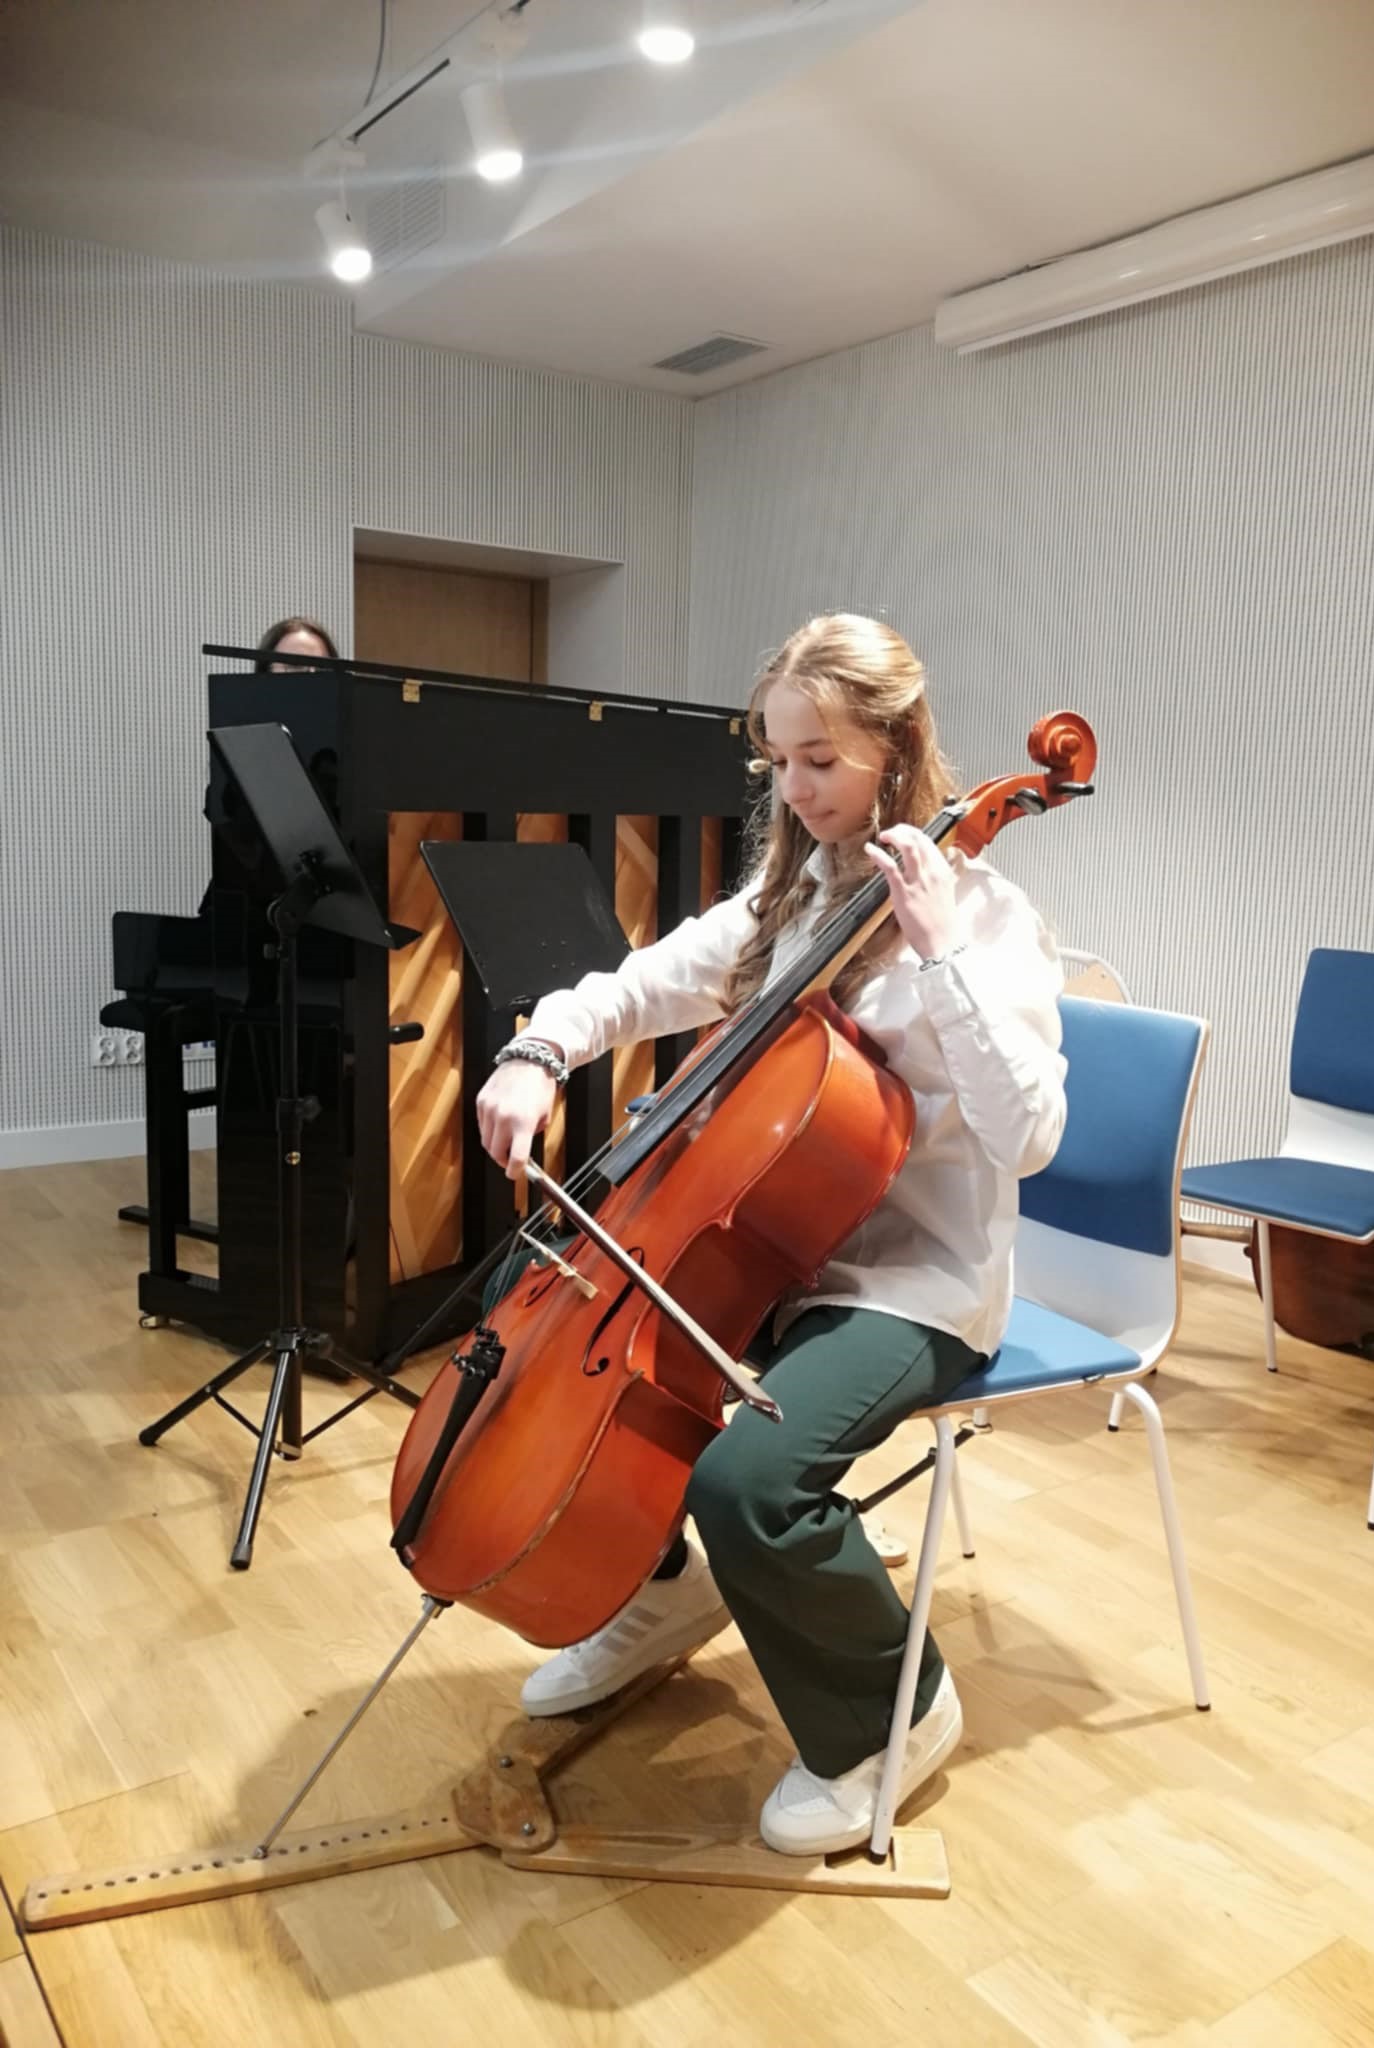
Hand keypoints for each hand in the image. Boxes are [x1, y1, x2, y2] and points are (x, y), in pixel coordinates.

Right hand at [476, 1060, 557, 1179]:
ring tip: (506, 1140)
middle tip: (511, 1159)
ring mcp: (489, 1109)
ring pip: (486, 1140)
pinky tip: (500, 1123)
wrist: (528, 1060)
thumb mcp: (545, 1115)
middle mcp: (503, 1117)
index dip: (515, 1171)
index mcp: (523, 1122)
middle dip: (503, 1160)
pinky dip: (489, 1129)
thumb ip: (532, 1134)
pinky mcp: (481, 1101)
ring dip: (495, 1145)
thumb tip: (522, 1149)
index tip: (515, 1174)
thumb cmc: (540, 1086)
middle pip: (495, 1152)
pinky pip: (481, 1124)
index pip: (515, 1158)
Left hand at [864, 824, 958, 960]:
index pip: (929, 843)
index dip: (914, 834)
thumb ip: (936, 880)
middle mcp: (933, 872)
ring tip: (884, 836)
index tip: (904, 834)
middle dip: (903, 830)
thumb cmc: (942, 924)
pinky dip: (878, 855)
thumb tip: (926, 872)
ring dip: (895, 836)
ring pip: (908, 846)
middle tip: (892, 832)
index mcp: (943, 872)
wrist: (943, 943)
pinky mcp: (904, 893)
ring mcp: (919, 881)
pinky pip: (890, 867)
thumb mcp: (944, 894)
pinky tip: (870, 850)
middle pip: (919, 839)